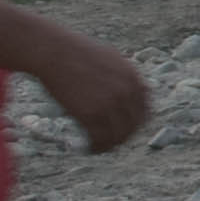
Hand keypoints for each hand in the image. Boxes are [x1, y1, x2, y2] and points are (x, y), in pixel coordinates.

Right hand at [37, 37, 152, 152]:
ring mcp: (110, 103)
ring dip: (110, 145)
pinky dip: (97, 147)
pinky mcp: (90, 113)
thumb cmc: (77, 53)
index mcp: (133, 78)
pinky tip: (89, 149)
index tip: (126, 130)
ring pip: (118, 136)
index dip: (136, 124)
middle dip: (123, 137)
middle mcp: (126, 92)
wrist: (54, 52)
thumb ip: (124, 76)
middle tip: (111, 142)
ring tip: (99, 147)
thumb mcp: (112, 58)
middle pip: (133, 126)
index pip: (145, 111)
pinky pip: (100, 138)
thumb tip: (131, 89)